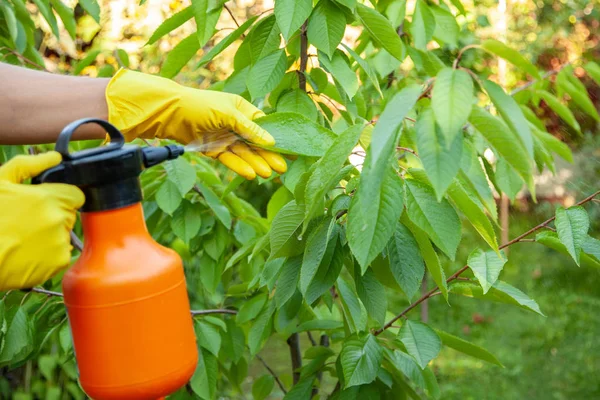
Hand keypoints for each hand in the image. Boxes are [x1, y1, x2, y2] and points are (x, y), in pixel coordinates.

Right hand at [0, 152, 84, 289]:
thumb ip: (28, 166)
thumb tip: (55, 157)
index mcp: (48, 198)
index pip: (75, 195)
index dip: (61, 197)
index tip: (45, 203)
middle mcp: (59, 220)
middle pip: (69, 215)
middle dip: (53, 216)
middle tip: (26, 222)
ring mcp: (60, 242)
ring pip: (63, 235)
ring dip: (50, 236)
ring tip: (23, 239)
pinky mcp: (58, 262)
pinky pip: (60, 254)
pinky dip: (48, 255)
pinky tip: (27, 253)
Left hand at [105, 69, 286, 179]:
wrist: (170, 113)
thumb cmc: (201, 106)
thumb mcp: (229, 114)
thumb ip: (250, 129)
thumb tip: (271, 141)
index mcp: (241, 109)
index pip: (262, 126)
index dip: (275, 138)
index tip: (290, 149)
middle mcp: (235, 124)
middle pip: (256, 143)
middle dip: (269, 155)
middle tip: (283, 168)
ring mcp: (225, 138)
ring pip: (244, 153)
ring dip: (256, 163)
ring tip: (268, 174)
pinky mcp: (214, 150)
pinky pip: (230, 159)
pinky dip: (239, 166)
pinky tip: (250, 174)